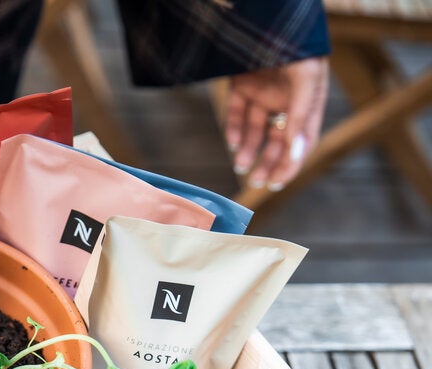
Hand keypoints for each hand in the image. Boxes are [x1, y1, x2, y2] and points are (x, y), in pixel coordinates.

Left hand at [223, 56, 328, 191]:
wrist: (267, 15)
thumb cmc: (295, 44)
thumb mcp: (305, 77)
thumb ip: (301, 114)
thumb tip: (298, 153)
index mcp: (308, 99)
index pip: (302, 140)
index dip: (292, 163)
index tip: (278, 182)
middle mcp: (286, 100)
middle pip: (278, 139)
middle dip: (269, 162)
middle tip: (258, 182)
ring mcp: (264, 92)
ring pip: (256, 130)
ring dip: (249, 149)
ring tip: (241, 166)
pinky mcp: (242, 85)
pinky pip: (236, 112)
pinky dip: (233, 129)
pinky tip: (232, 143)